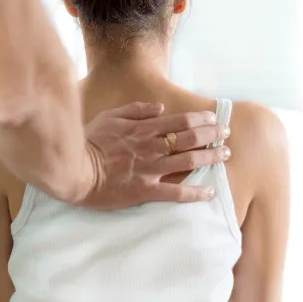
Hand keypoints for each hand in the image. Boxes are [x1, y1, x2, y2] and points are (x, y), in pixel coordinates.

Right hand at [78, 102, 230, 209]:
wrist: (75, 170)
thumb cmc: (89, 142)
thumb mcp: (109, 117)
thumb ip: (136, 110)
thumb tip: (160, 108)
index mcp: (143, 129)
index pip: (180, 121)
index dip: (201, 119)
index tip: (214, 118)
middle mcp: (152, 147)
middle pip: (190, 138)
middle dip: (212, 134)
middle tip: (226, 134)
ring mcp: (151, 169)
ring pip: (189, 161)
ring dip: (210, 157)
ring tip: (225, 155)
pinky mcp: (146, 191)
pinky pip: (176, 193)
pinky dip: (195, 193)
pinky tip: (210, 192)